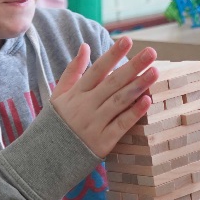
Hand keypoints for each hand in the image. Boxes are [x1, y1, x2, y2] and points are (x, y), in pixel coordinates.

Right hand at [49, 37, 159, 157]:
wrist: (45, 159)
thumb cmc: (56, 123)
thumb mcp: (58, 95)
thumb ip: (73, 70)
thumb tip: (85, 46)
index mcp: (75, 94)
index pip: (97, 70)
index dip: (113, 55)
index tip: (128, 40)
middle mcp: (85, 107)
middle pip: (112, 83)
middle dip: (133, 66)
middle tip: (151, 52)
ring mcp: (94, 125)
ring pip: (119, 101)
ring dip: (138, 86)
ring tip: (155, 72)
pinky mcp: (102, 143)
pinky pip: (121, 125)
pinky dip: (134, 113)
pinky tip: (148, 100)